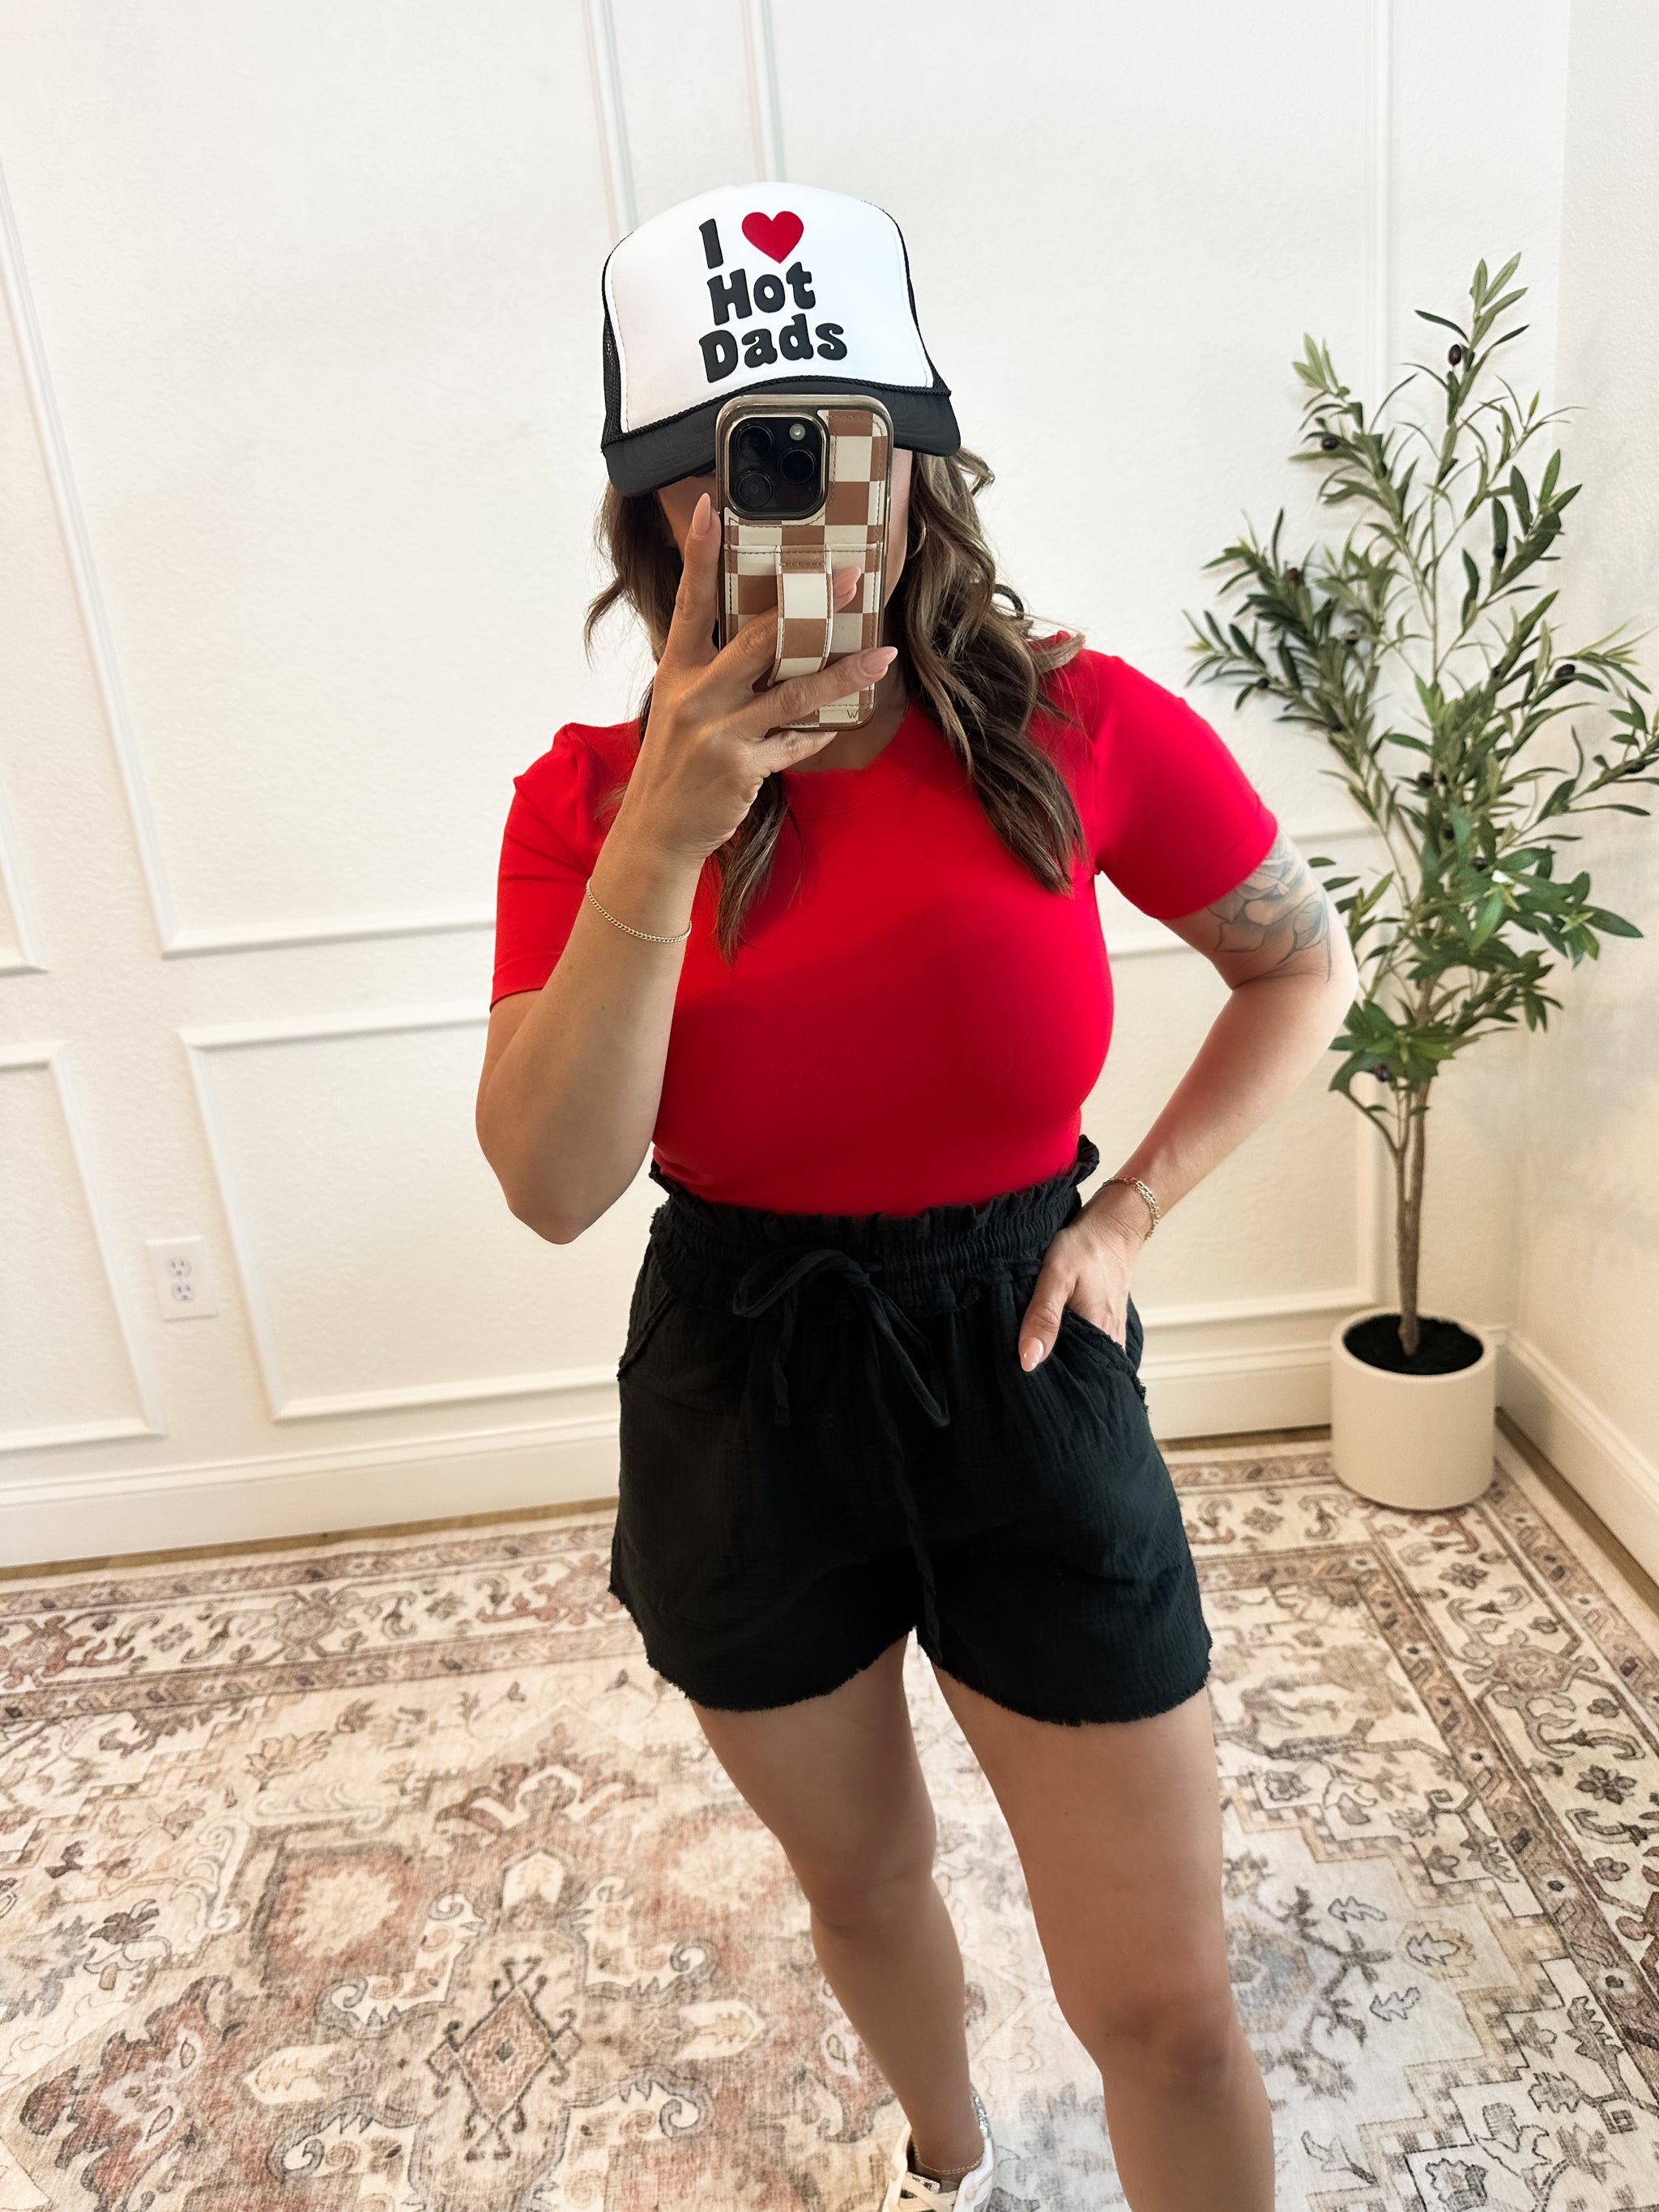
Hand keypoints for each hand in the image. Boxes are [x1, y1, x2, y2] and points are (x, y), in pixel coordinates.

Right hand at [616, 491, 895, 860]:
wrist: (657, 832)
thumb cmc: (674, 765)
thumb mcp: (681, 709)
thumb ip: (715, 675)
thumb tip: (771, 643)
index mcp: (678, 671)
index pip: (690, 601)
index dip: (699, 553)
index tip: (710, 506)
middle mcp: (696, 695)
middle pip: (759, 638)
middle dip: (809, 606)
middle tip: (848, 579)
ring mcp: (720, 732)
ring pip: (794, 692)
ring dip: (844, 674)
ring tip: (882, 656)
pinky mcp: (742, 768)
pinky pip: (795, 741)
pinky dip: (818, 733)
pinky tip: (836, 727)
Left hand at [1016, 1201, 1146, 1370]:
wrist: (1111, 1228)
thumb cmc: (1085, 1247)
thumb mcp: (1056, 1276)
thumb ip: (1043, 1317)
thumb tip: (1029, 1361)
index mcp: (1100, 1337)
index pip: (1073, 1381)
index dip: (1046, 1386)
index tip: (1021, 1388)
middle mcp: (1110, 1345)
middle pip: (1078, 1377)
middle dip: (1051, 1380)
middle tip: (1021, 1379)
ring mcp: (1111, 1338)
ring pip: (1082, 1366)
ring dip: (1059, 1366)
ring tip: (1032, 1364)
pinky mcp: (1107, 1329)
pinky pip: (1088, 1353)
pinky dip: (1068, 1353)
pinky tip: (1051, 1348)